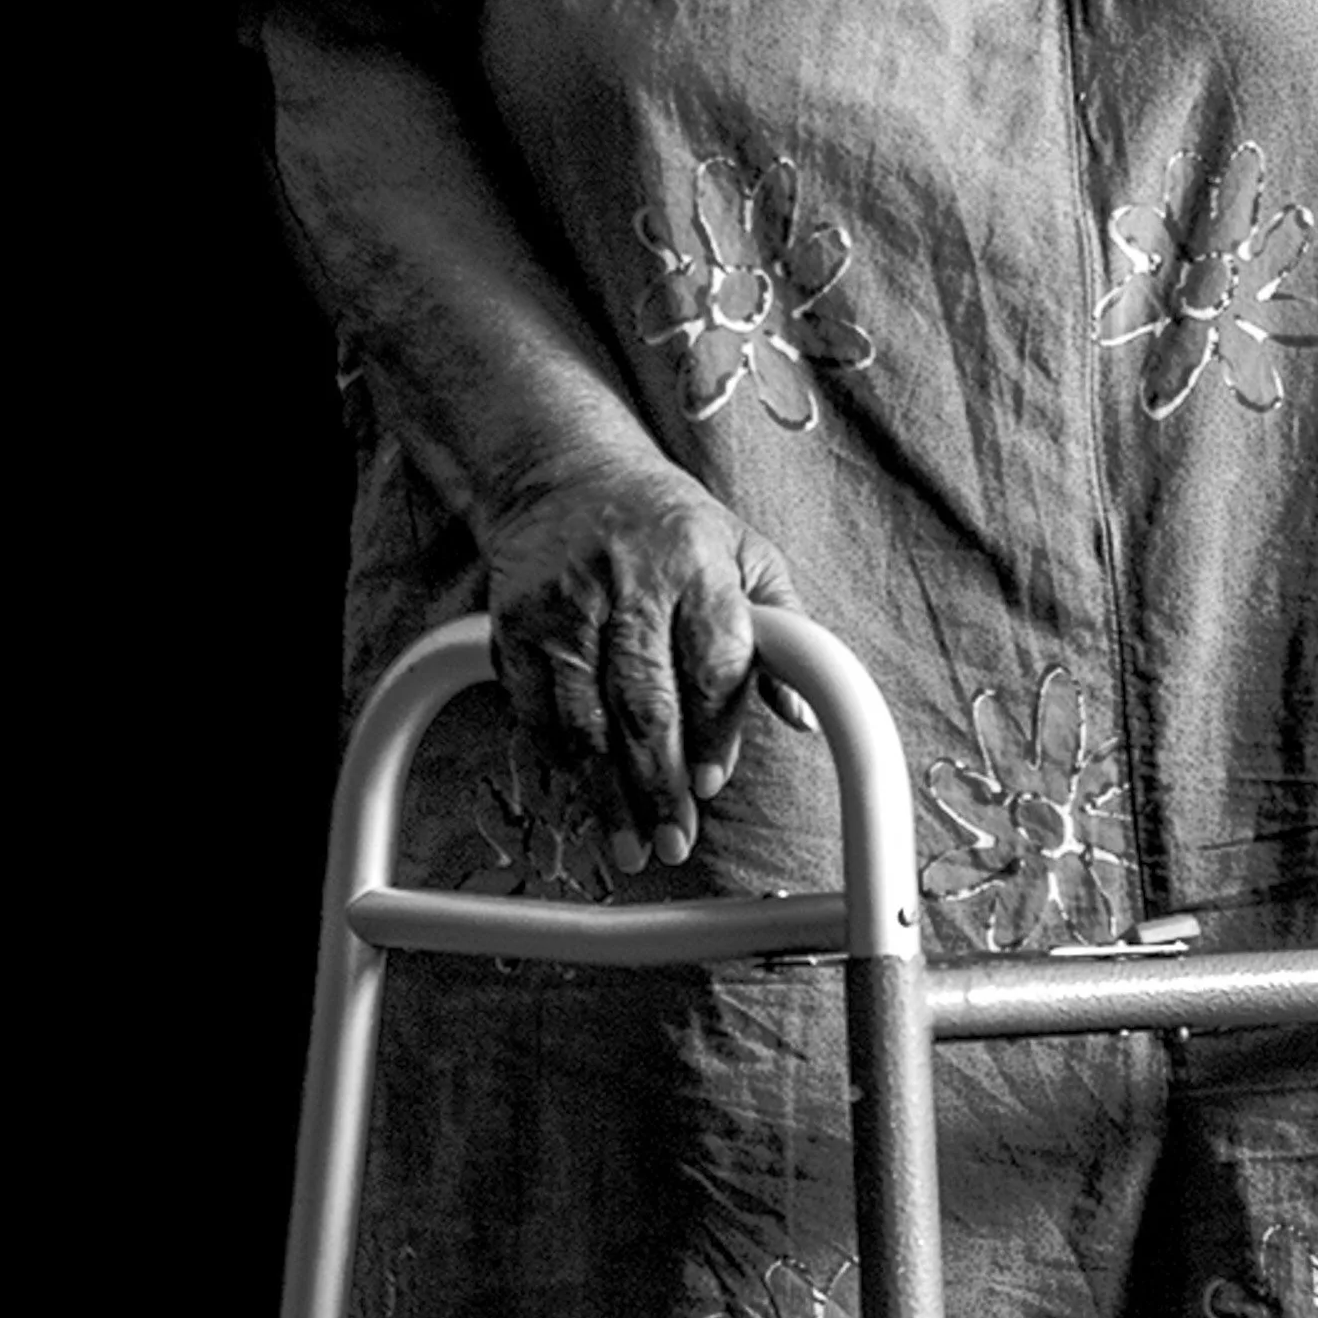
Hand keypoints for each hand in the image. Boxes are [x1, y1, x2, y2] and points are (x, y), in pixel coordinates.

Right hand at [484, 451, 813, 871]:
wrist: (566, 474)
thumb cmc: (670, 524)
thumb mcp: (744, 552)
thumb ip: (785, 632)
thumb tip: (804, 716)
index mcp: (696, 562)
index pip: (712, 661)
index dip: (716, 732)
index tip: (713, 783)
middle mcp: (626, 582)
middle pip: (644, 701)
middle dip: (661, 783)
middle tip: (675, 839)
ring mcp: (563, 604)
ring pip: (584, 718)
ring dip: (607, 792)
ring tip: (629, 843)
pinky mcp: (513, 623)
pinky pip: (534, 709)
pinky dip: (558, 762)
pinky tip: (580, 796)